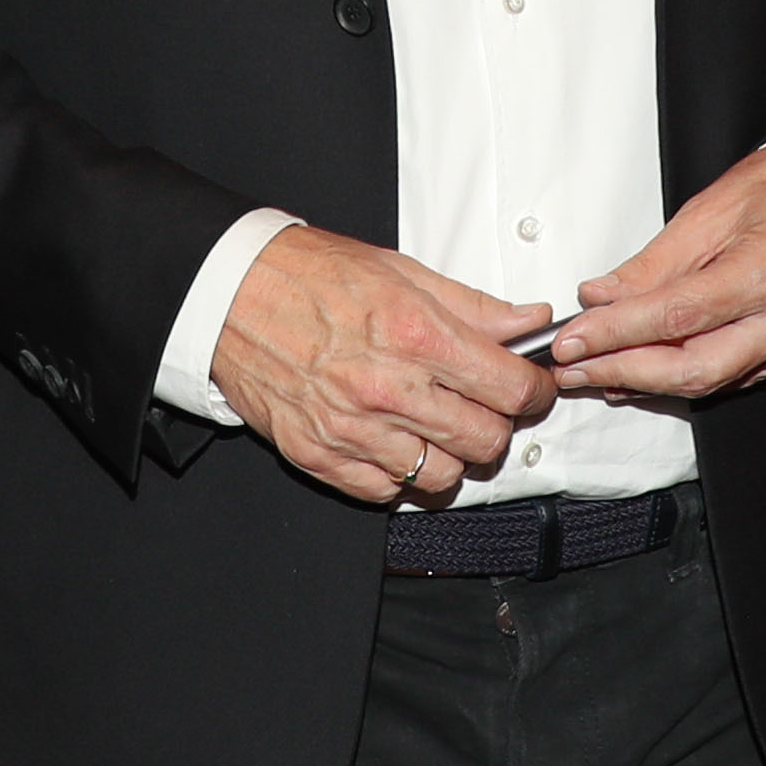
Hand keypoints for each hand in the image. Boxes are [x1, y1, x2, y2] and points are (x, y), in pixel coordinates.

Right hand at [206, 225, 556, 506]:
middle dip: (499, 425)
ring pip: (440, 477)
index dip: (535, 390)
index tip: (532, 386)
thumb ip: (471, 306)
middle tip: (487, 406)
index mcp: (414, 335)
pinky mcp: (319, 457)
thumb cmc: (310, 276)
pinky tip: (395, 442)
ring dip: (451, 455)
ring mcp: (350, 430)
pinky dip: (399, 475)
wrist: (230, 294)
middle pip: (485, 441)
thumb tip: (526, 322)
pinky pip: (385, 493)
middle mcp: (386, 389)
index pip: (510, 389)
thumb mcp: (402, 272)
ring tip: (438, 426)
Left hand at [540, 141, 765, 404]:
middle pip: (695, 368)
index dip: (616, 333)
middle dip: (624, 373)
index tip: (574, 340)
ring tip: (598, 372)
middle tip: (574, 368)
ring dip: (648, 381)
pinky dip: (686, 375)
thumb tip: (601, 297)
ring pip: (712, 381)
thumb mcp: (712, 208)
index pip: (677, 316)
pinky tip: (648, 371)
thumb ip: (654, 263)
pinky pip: (735, 376)